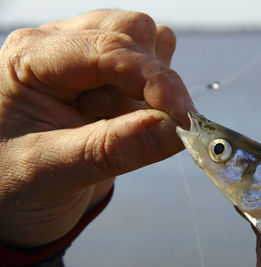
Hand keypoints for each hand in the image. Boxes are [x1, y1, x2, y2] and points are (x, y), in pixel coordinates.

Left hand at [0, 10, 194, 246]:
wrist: (13, 198)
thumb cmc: (13, 182)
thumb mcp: (53, 171)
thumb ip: (114, 149)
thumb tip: (177, 130)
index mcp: (32, 58)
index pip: (109, 50)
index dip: (155, 81)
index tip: (185, 119)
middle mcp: (60, 45)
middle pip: (133, 33)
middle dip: (152, 82)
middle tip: (142, 128)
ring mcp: (85, 57)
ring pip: (147, 43)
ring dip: (152, 87)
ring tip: (118, 124)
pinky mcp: (106, 75)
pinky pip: (150, 62)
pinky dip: (155, 90)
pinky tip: (129, 116)